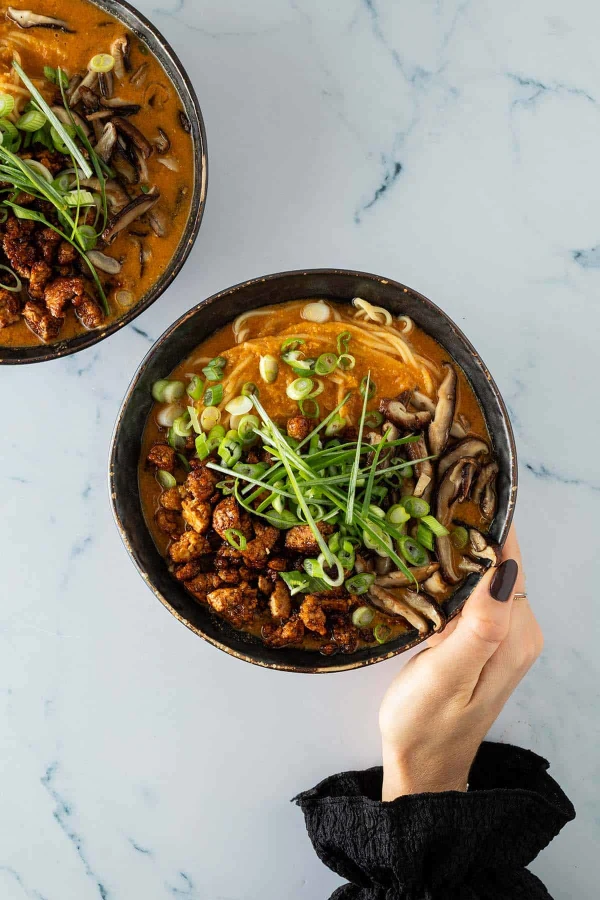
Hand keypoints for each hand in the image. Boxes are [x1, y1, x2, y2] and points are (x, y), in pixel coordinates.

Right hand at [379, 526, 542, 798]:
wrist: (423, 767)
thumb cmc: (425, 725)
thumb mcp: (447, 676)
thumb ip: (479, 625)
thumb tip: (504, 569)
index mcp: (515, 635)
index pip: (510, 562)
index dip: (487, 525)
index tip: (456, 492)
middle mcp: (520, 631)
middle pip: (502, 564)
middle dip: (470, 532)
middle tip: (429, 500)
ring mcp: (505, 635)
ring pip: (488, 575)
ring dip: (460, 552)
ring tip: (424, 524)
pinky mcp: (486, 639)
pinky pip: (477, 593)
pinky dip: (455, 574)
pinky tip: (429, 566)